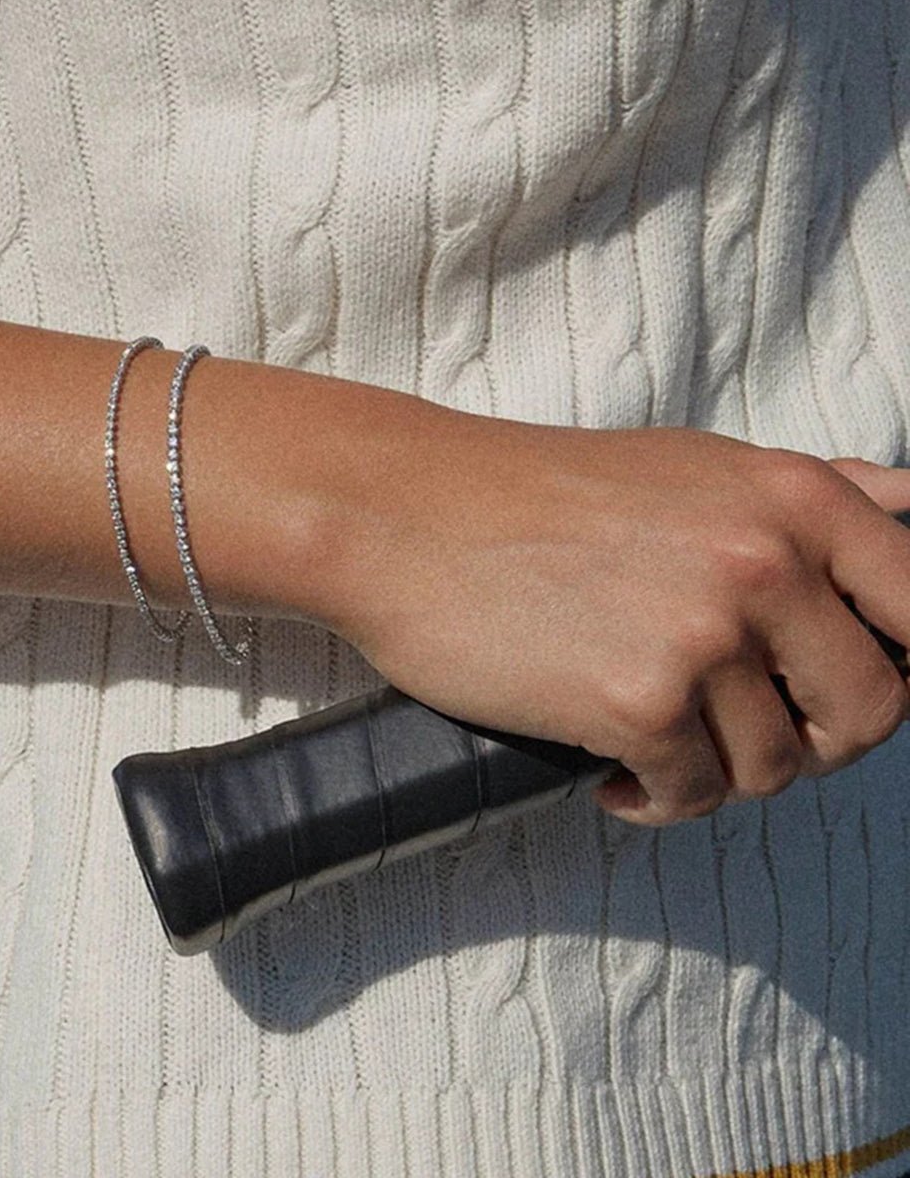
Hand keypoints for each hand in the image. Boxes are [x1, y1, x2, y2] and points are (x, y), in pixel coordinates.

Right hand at [322, 416, 909, 825]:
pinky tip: (615, 777)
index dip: (894, 669)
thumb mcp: (691, 466)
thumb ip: (807, 492)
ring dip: (718, 773)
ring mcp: (704, 636)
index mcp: (792, 498)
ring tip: (657, 746)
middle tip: (741, 737)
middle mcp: (766, 563)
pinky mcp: (637, 704)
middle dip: (812, 743)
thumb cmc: (533, 496)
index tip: (827, 691)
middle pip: (871, 711)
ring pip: (774, 766)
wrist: (406, 518)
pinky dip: (657, 801)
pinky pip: (692, 795)